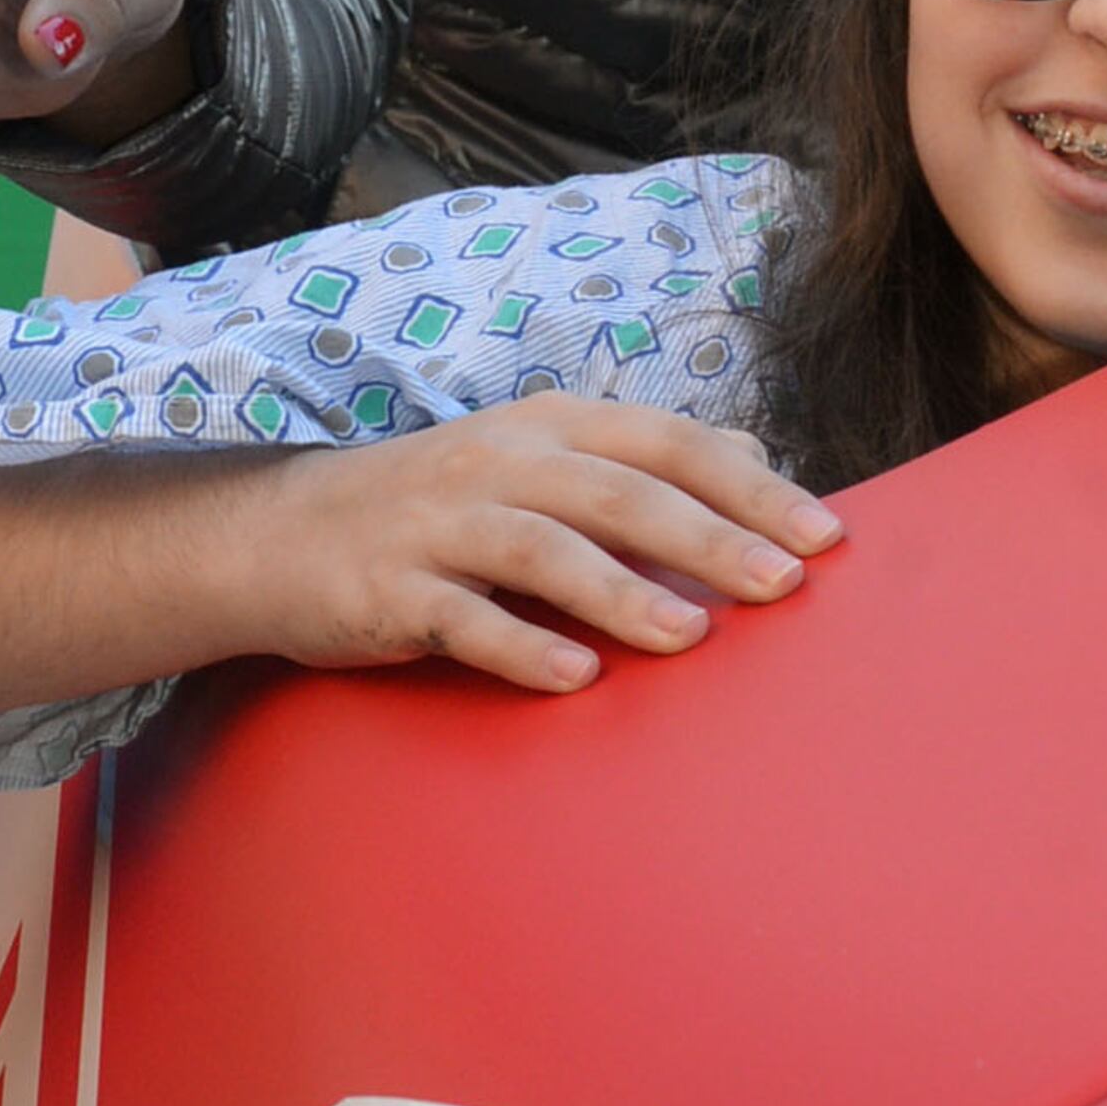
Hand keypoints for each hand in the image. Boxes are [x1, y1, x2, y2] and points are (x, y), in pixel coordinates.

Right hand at [227, 396, 842, 694]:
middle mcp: (498, 460)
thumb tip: (756, 457)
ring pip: (543, 549)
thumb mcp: (538, 463)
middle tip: (784, 584)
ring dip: (621, 593)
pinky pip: (462, 619)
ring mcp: (438, 524)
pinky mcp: (388, 588)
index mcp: (548, 426)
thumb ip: (641, 464)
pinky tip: (573, 680)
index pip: (667, 443)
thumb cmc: (438, 509)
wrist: (280, 536)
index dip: (749, 486)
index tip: (826, 536)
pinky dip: (519, 647)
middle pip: (617, 492)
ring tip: (692, 637)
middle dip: (707, 536)